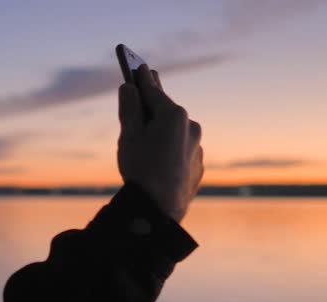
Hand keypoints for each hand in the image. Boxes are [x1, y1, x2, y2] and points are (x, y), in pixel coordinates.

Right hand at [117, 64, 203, 222]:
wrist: (160, 210)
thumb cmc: (141, 170)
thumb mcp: (128, 136)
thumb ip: (129, 109)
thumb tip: (129, 88)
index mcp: (173, 114)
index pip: (154, 90)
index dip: (143, 78)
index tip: (139, 67)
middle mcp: (190, 126)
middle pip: (167, 110)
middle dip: (153, 104)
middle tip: (145, 89)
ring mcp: (197, 147)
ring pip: (176, 132)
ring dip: (162, 130)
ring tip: (146, 137)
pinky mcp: (198, 166)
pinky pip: (182, 151)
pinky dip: (170, 149)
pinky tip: (158, 160)